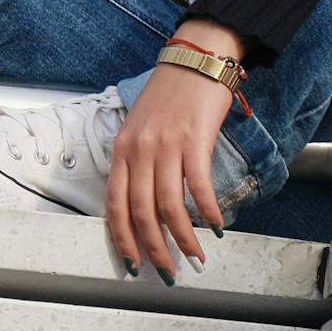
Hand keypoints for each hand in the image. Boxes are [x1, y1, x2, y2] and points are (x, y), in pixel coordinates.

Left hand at [106, 58, 234, 277]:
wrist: (197, 59)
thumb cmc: (170, 94)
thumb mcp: (140, 126)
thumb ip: (138, 161)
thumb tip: (146, 205)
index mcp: (122, 148)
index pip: (115, 204)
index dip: (124, 239)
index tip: (134, 264)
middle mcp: (140, 149)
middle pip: (142, 211)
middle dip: (155, 248)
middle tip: (169, 271)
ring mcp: (166, 144)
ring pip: (170, 205)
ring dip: (184, 237)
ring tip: (196, 256)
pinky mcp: (195, 139)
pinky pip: (199, 186)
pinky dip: (208, 211)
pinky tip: (216, 226)